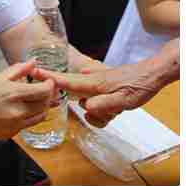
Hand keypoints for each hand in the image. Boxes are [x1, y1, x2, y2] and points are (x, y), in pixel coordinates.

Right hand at [0, 62, 55, 138]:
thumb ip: (18, 70)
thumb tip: (33, 62)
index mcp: (13, 94)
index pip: (44, 91)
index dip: (50, 85)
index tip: (49, 81)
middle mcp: (17, 112)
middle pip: (44, 104)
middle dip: (48, 96)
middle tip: (44, 90)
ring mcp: (14, 125)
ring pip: (39, 117)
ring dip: (41, 108)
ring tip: (36, 100)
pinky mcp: (10, 134)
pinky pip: (26, 125)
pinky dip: (28, 117)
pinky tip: (21, 110)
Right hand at [34, 59, 167, 126]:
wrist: (153, 75)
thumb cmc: (139, 85)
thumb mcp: (123, 101)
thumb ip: (103, 106)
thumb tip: (85, 108)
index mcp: (94, 83)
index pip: (66, 81)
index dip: (49, 78)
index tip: (33, 72)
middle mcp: (93, 82)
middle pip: (78, 101)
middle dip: (92, 111)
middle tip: (111, 110)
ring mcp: (98, 86)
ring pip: (89, 107)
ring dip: (102, 113)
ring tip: (118, 109)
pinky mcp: (104, 90)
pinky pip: (97, 105)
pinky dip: (106, 110)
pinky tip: (117, 108)